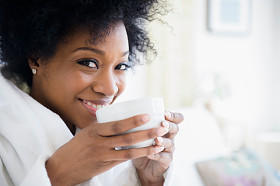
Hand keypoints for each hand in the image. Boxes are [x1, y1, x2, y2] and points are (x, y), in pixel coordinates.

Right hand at [45, 114, 167, 185]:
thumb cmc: (74, 147)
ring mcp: (102, 156)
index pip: (117, 125)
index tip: (148, 116)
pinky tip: (147, 153)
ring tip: (159, 143)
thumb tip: (121, 120)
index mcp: (94, 131)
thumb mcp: (86, 133)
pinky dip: (136, 156)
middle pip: (126, 138)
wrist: (60, 168)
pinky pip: (123, 160)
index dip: (133, 120)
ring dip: (146, 148)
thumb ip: (103, 128)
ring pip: (128, 152)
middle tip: (161, 128)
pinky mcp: (104, 167)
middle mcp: (99, 143)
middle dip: (146, 133)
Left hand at [133, 111, 183, 185]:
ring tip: (156, 140)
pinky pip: (163, 157)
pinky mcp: (166, 160)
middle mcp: (170, 136)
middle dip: (169, 125)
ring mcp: (169, 149)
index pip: (177, 118)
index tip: (165, 113)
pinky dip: (156, 155)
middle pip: (175, 129)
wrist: (144, 164)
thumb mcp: (140, 130)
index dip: (173, 115)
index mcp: (165, 126)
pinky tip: (149, 154)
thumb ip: (137, 121)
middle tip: (162, 123)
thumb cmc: (141, 142)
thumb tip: (122, 109)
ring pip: (170, 143)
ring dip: (163, 141)